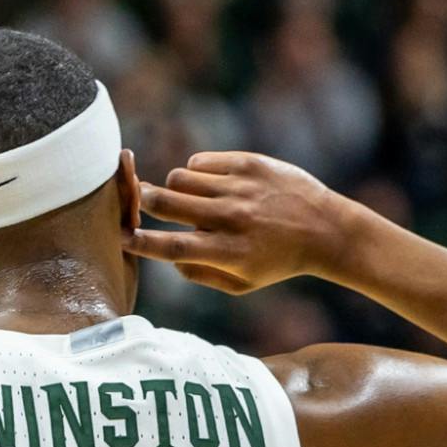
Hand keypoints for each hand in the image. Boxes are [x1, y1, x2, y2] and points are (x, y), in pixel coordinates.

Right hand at [127, 152, 348, 291]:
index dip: (139, 241)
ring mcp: (240, 188)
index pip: (172, 247)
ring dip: (175, 188)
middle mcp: (232, 218)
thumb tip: (167, 257)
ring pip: (179, 178)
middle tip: (141, 201)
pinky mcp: (248, 163)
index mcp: (228, 253)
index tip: (121, 236)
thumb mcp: (241, 284)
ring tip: (192, 198)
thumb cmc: (277, 261)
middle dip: (144, 201)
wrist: (325, 229)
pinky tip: (212, 184)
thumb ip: (199, 274)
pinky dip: (196, 173)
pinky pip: (199, 162)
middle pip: (166, 203)